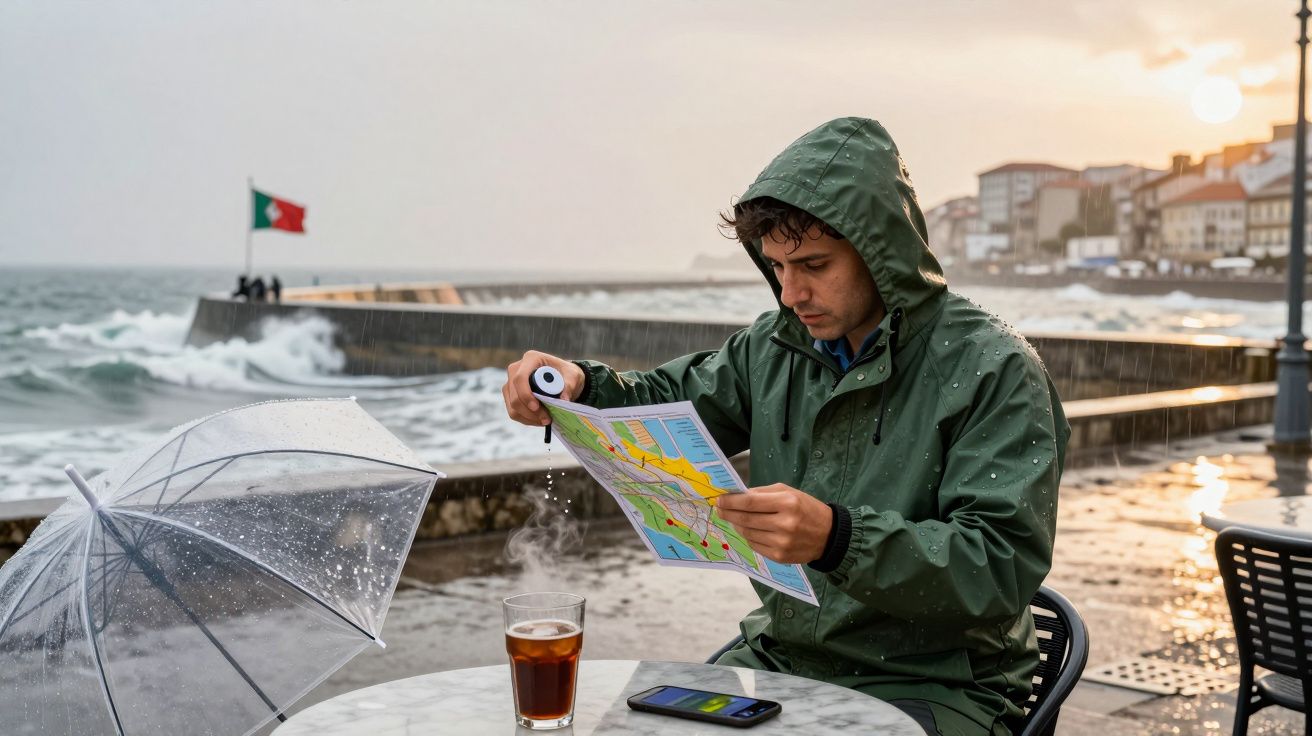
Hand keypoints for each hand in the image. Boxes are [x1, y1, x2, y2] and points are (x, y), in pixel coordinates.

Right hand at [502, 351, 586, 426]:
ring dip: (528, 417)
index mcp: (531, 359)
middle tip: (547, 419)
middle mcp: (516, 369)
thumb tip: (564, 399)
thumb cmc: (566, 374)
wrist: (562, 379)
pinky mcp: (510, 394)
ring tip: (545, 421)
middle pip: (514, 395)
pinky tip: (539, 420)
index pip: (520, 378)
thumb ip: (569, 385)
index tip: (536, 407)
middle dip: (529, 411)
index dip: (525, 395)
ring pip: (512, 406)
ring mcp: (511, 382)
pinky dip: (526, 419)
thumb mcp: (573, 376)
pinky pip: (513, 412)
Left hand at [715, 484, 832, 563]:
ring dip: (737, 525)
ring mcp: (782, 542)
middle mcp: (785, 524)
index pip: (750, 502)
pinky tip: (747, 530)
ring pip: (748, 533)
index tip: (720, 499)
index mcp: (788, 503)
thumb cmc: (806, 508)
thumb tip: (737, 496)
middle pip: (746, 519)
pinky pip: (755, 545)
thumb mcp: (789, 492)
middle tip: (719, 509)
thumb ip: (763, 493)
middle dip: (728, 513)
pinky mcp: (780, 556)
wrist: (829, 535)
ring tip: (733, 519)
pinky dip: (747, 537)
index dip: (731, 501)